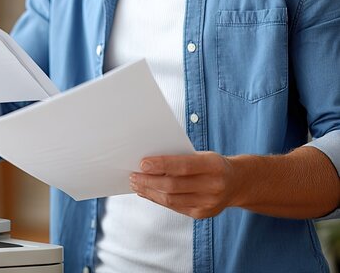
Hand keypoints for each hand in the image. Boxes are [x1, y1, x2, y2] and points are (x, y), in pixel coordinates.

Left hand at [129, 152, 243, 218]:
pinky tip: (147, 192)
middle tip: (133, 175)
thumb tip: (149, 162)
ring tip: (136, 183)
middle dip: (149, 181)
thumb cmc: (212, 165)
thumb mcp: (202, 155)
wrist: (237, 183)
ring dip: (149, 191)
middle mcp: (214, 186)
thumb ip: (180, 159)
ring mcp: (209, 203)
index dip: (161, 165)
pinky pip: (174, 207)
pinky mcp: (202, 214)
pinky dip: (157, 199)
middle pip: (174, 186)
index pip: (183, 166)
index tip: (142, 163)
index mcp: (214, 166)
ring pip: (171, 199)